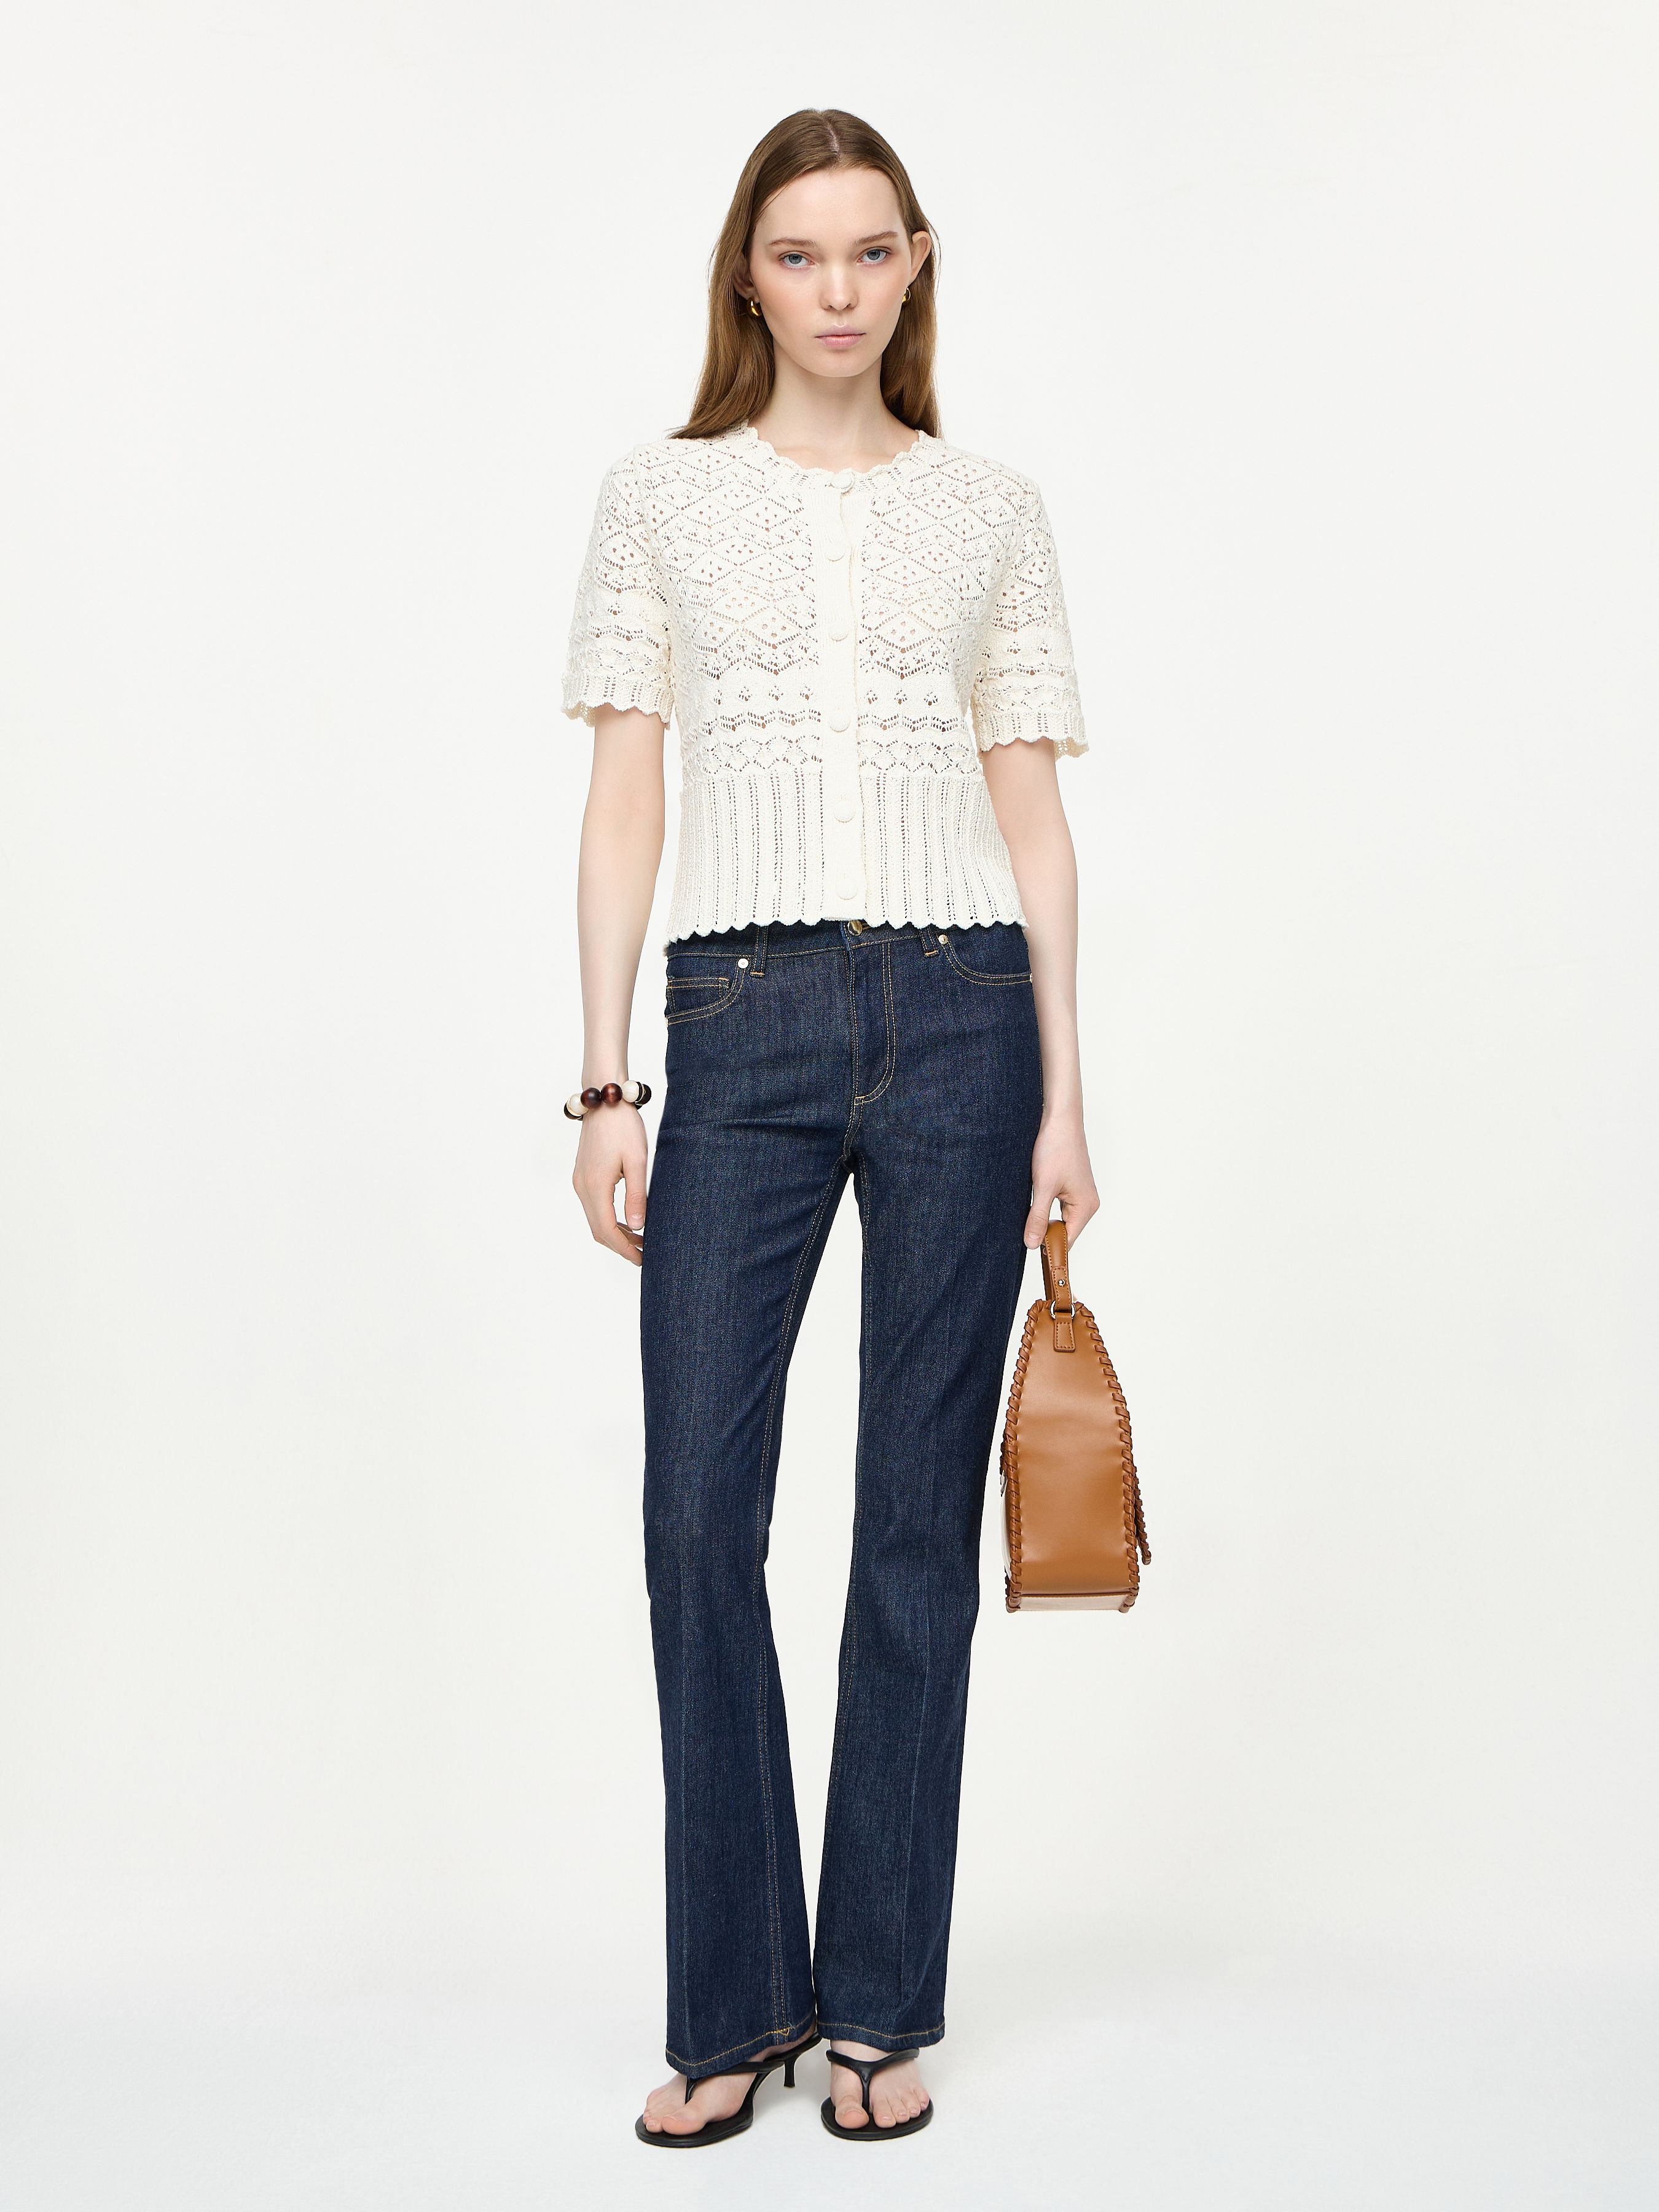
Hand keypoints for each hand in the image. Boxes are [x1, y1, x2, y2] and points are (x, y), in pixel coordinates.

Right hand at [572, 1105, 647, 1264]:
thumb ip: (636, 1196)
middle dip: (621, 1246)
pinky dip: (609, 1219)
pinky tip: (627, 1219)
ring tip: (641, 1239)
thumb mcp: (637, 1161)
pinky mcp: (583, 1174)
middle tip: (645, 1254)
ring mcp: (580, 1181)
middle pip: (598, 1230)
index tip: (643, 1259)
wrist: (605, 1099)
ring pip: (595, 1219)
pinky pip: (594, 1206)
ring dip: (615, 1233)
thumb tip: (638, 1228)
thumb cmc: (623, 1126)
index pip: (607, 1230)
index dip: (625, 1249)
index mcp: (595, 1186)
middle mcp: (582, 1187)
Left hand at [1024, 1104, 1098, 1248]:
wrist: (1058, 1118)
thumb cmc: (1056, 1147)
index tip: (1028, 1250)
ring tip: (1026, 1214)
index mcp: (1086, 1207)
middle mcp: (1087, 1203)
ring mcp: (1078, 1194)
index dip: (1049, 1248)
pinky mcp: (1069, 1185)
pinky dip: (1043, 1207)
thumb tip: (1032, 1245)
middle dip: (1044, 1233)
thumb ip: (1037, 1217)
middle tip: (1021, 1233)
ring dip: (1042, 1218)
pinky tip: (1031, 1202)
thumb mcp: (1043, 1186)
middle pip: (1063, 1231)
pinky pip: (1056, 1205)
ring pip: (1057, 1218)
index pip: (1067, 1240)